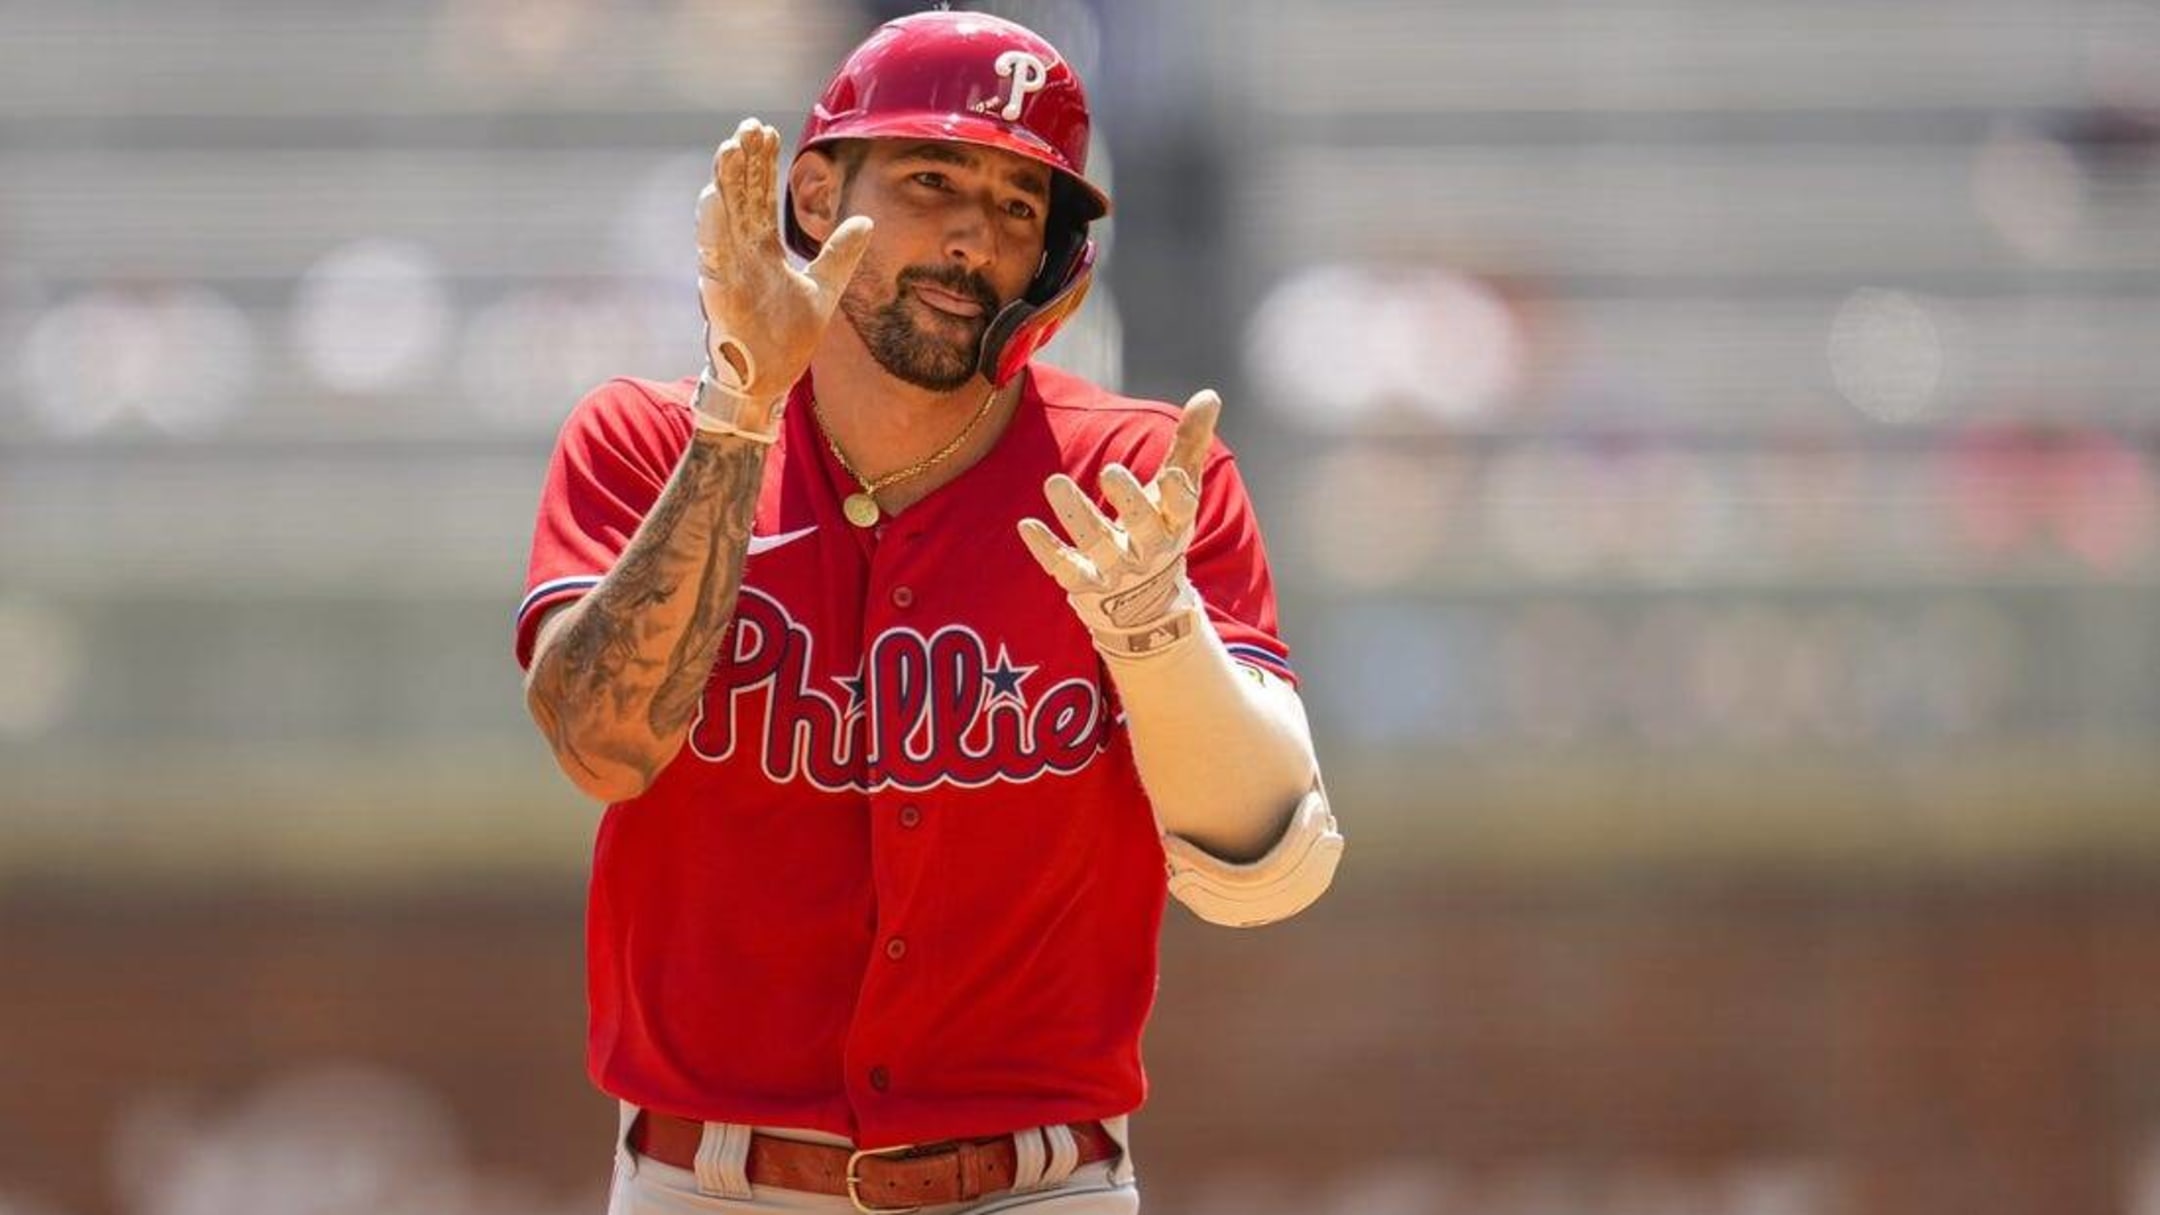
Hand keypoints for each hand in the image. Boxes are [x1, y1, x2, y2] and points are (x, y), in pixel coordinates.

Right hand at [694, 118, 872, 432]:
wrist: (767, 382)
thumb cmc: (785, 338)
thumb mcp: (824, 290)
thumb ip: (841, 255)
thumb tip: (866, 221)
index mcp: (762, 251)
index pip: (760, 198)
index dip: (762, 166)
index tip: (767, 132)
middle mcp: (741, 255)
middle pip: (741, 199)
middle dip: (743, 164)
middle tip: (748, 126)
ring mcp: (728, 273)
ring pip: (724, 219)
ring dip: (724, 184)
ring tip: (728, 149)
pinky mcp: (720, 295)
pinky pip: (713, 256)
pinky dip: (712, 227)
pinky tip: (712, 196)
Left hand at [1018, 390, 1222, 657]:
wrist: (1146, 606)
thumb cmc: (1161, 528)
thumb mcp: (1180, 490)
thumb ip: (1190, 443)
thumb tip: (1209, 394)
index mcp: (1174, 523)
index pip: (1180, 508)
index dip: (1175, 493)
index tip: (1168, 475)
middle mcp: (1148, 549)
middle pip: (1140, 526)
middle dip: (1128, 501)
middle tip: (1110, 471)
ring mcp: (1116, 571)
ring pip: (1096, 543)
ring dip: (1075, 513)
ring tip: (1054, 482)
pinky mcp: (1085, 584)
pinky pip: (1064, 568)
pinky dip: (1046, 549)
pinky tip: (1026, 525)